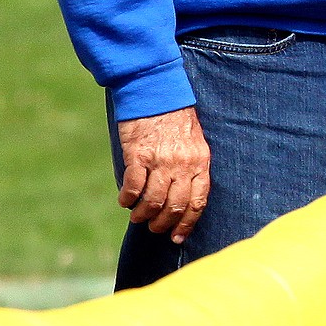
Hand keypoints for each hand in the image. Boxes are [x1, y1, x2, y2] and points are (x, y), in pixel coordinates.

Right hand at [116, 105, 211, 243]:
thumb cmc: (175, 116)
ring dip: (144, 214)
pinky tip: (125, 201)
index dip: (187, 223)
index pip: (198, 202)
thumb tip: (182, 194)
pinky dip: (128, 199)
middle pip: (175, 206)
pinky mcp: (138, 154)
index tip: (178, 237)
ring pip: (153, 201)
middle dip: (164, 224)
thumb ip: (192, 166)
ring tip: (138, 217)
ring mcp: (160, 160)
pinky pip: (133, 186)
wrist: (155, 89)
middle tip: (155, 228)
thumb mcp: (195, 141)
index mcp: (200, 162)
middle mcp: (182, 164)